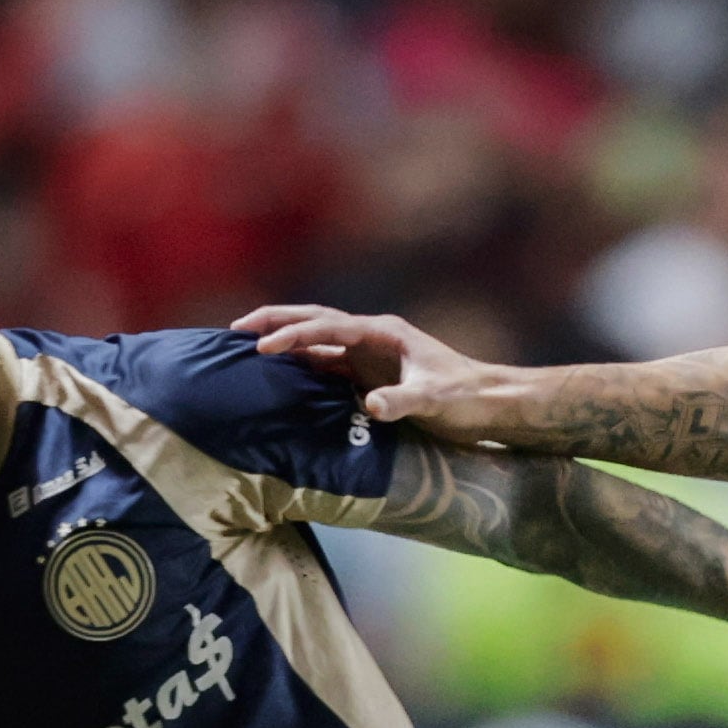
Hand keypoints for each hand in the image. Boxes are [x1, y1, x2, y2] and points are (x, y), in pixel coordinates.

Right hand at [231, 304, 508, 441]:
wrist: (492, 404)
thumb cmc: (467, 398)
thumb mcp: (436, 400)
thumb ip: (403, 401)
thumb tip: (372, 406)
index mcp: (384, 333)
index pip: (328, 327)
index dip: (294, 335)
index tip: (262, 346)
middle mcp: (373, 338)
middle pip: (315, 322)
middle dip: (276, 323)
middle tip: (235, 330)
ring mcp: (370, 355)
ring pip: (318, 342)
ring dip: (285, 343)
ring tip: (246, 348)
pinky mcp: (371, 376)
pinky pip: (327, 367)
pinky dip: (301, 368)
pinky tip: (279, 378)